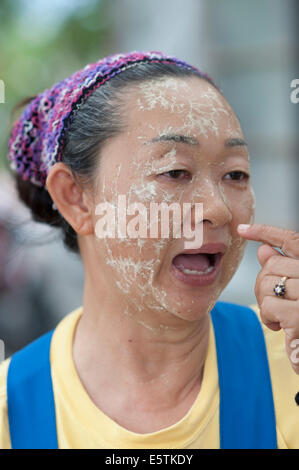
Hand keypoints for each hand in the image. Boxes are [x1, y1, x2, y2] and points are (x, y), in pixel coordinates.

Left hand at [237, 223, 298, 373]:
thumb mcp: (298, 290)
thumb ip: (284, 268)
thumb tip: (262, 249)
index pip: (290, 240)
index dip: (265, 232)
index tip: (241, 230)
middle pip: (271, 265)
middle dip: (262, 284)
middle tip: (272, 304)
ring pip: (266, 284)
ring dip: (265, 303)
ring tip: (278, 317)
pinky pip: (268, 306)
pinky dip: (267, 317)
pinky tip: (279, 327)